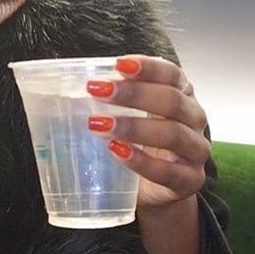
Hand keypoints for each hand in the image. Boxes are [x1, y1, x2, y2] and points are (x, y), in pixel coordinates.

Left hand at [86, 54, 209, 253]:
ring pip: (173, 133)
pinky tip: (117, 152)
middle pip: (172, 100)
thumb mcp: (125, 114)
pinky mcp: (189, 180)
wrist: (152, 189)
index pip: (171, 73)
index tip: (118, 64)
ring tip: (99, 125)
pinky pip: (169, 171)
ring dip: (134, 127)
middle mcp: (193, 117)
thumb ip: (107, 97)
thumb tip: (59, 82)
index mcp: (180, 93)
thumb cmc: (136, 142)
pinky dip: (141, 162)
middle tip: (97, 91)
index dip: (147, 67)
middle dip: (134, 94)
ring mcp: (196, 150)